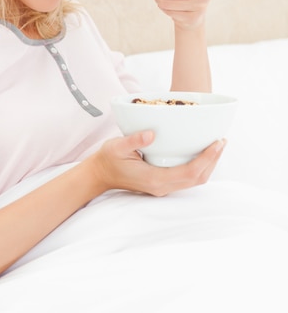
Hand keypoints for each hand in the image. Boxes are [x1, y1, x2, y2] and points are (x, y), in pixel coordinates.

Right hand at [93, 131, 224, 196]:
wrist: (100, 174)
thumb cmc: (108, 159)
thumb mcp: (117, 146)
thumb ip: (134, 141)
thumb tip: (151, 133)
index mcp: (154, 179)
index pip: (189, 172)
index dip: (206, 159)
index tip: (217, 143)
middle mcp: (162, 186)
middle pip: (197, 178)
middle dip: (213, 160)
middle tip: (222, 140)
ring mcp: (163, 187)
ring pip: (195, 180)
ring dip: (208, 164)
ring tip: (217, 145)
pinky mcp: (163, 183)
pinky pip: (187, 178)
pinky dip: (199, 166)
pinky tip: (201, 153)